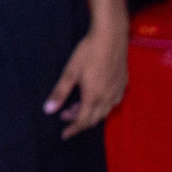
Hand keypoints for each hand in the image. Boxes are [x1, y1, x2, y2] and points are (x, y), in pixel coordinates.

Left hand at [44, 21, 128, 138]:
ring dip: (90, 113)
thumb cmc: (88, 52)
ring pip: (104, 111)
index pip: (82, 121)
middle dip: (79, 121)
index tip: (64, 135)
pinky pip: (113, 103)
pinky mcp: (123, 84)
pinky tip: (95, 98)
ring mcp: (118, 92)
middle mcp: (108, 98)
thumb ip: (59, 92)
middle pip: (94, 118)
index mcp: (93, 97)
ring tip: (75, 105)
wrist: (111, 37)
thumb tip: (48, 110)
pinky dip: (101, 106)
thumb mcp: (70, 71)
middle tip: (64, 115)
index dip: (73, 129)